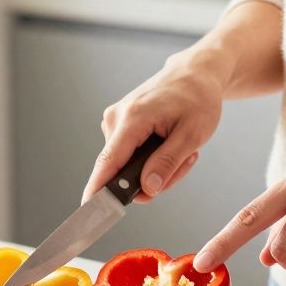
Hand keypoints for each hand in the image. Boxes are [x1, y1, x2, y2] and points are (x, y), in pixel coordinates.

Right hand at [82, 51, 227, 203]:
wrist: (194, 73)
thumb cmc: (197, 98)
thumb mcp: (193, 134)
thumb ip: (167, 163)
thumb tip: (146, 189)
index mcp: (133, 118)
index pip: (108, 162)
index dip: (98, 190)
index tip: (88, 211)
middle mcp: (116, 118)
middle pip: (122, 171)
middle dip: (154, 178)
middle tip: (186, 161)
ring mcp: (114, 121)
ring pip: (128, 166)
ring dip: (156, 168)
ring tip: (181, 148)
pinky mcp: (118, 124)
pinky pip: (129, 156)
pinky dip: (151, 158)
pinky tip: (169, 144)